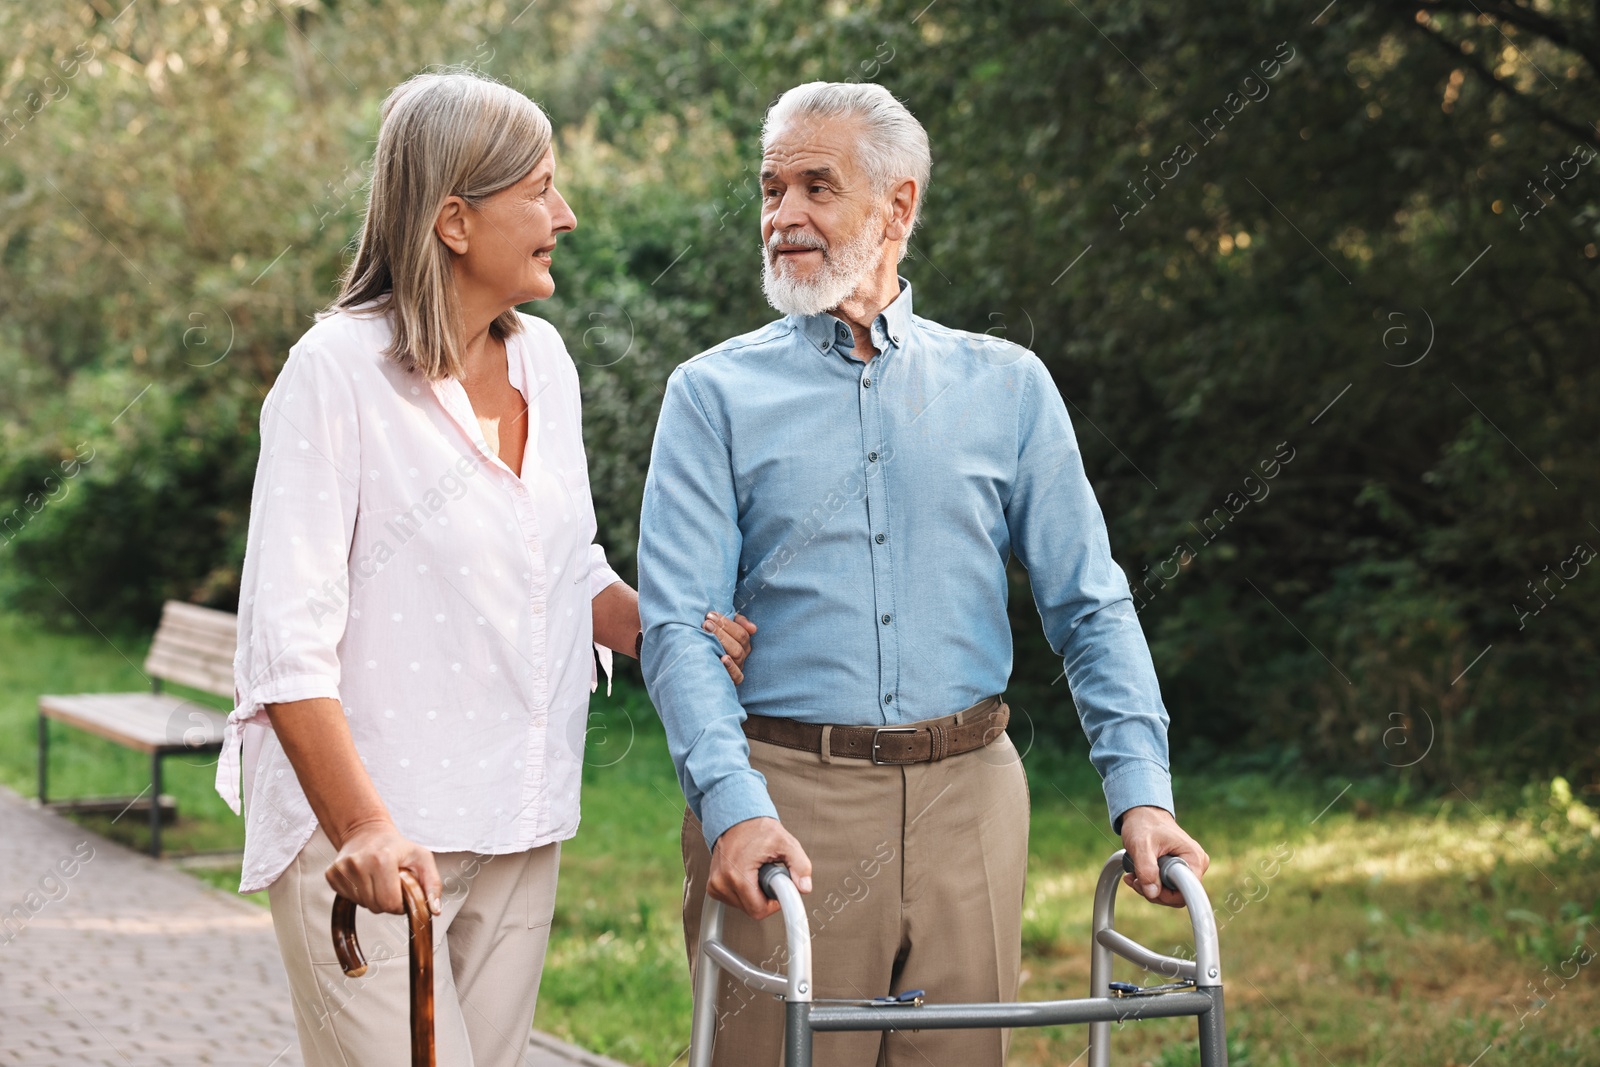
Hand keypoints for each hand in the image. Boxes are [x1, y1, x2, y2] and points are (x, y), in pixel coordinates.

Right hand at [324, 819, 443, 916]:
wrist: (366, 831)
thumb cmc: (396, 846)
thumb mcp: (422, 858)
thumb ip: (432, 884)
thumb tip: (434, 910)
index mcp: (382, 859)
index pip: (390, 903)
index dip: (400, 904)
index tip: (402, 892)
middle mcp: (359, 863)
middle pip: (376, 907)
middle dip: (387, 901)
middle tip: (391, 884)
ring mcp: (342, 869)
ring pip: (363, 905)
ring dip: (373, 898)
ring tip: (378, 879)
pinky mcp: (332, 874)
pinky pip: (349, 899)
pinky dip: (360, 894)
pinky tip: (365, 879)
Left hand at [704, 611, 757, 684]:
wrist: (700, 663)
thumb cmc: (714, 639)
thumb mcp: (725, 626)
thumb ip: (738, 621)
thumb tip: (753, 628)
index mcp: (744, 642)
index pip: (741, 632)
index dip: (726, 623)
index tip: (710, 615)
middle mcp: (743, 654)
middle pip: (738, 643)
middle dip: (721, 631)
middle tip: (706, 623)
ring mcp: (739, 667)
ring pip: (736, 655)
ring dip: (723, 643)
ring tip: (707, 633)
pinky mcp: (733, 679)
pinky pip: (737, 676)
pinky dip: (731, 668)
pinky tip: (722, 658)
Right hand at [708, 816, 812, 919]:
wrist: (737, 818)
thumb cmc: (759, 829)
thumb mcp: (786, 843)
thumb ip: (800, 866)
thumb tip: (804, 887)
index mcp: (737, 874)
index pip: (758, 910)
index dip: (774, 903)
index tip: (778, 887)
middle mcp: (722, 881)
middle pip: (751, 909)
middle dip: (764, 895)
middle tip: (768, 873)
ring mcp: (715, 884)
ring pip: (743, 906)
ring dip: (754, 893)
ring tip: (756, 870)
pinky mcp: (713, 886)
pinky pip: (733, 900)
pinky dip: (743, 891)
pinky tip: (747, 873)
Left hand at [1119, 806, 1208, 908]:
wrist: (1143, 813)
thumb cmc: (1144, 824)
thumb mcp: (1141, 844)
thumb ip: (1146, 869)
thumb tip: (1153, 893)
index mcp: (1194, 858)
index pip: (1187, 893)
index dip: (1165, 895)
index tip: (1145, 885)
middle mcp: (1196, 864)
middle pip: (1178, 895)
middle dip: (1153, 892)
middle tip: (1135, 880)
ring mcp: (1189, 867)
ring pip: (1171, 892)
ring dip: (1149, 888)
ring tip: (1133, 875)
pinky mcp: (1180, 869)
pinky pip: (1167, 886)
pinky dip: (1150, 883)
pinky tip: (1136, 875)